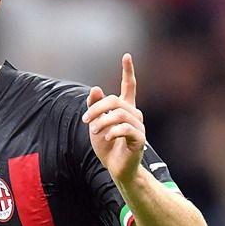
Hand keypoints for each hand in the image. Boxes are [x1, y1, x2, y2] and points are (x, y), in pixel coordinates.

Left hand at [82, 54, 144, 182]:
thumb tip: (96, 88)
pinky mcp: (139, 140)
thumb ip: (94, 107)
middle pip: (115, 101)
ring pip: (120, 114)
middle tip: (85, 120)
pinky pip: (126, 129)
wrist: (116, 170)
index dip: (128, 71)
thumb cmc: (107, 148)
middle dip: (97, 108)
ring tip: (93, 131)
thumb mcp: (95, 125)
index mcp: (125, 109)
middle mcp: (134, 115)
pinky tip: (106, 138)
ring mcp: (138, 127)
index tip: (127, 56)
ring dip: (102, 121)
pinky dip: (113, 132)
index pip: (129, 86)